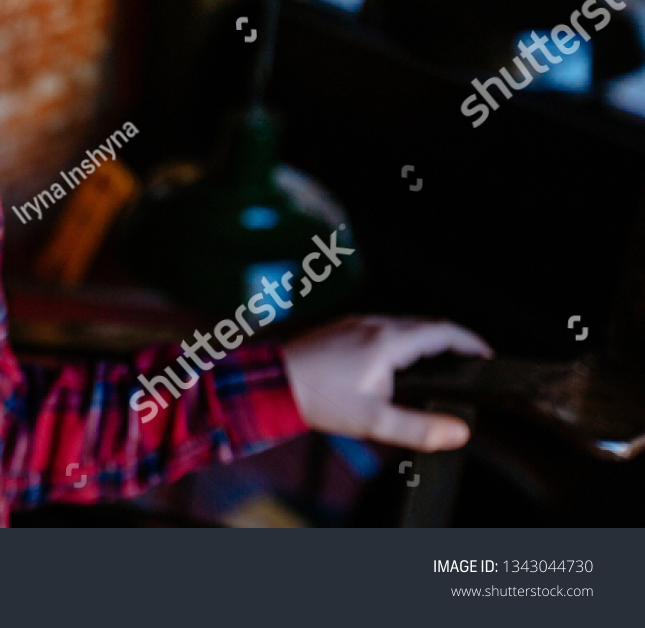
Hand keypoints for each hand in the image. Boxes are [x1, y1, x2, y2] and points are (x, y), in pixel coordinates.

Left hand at [281, 315, 492, 450]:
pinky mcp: (339, 329)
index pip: (441, 331)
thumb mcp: (374, 422)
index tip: (486, 355)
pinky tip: (395, 361)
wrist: (269, 383)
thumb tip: (459, 432)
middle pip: (423, 324)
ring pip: (400, 324)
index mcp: (388, 341)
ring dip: (423, 338)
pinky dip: (400, 338)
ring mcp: (354, 323)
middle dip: (449, 340)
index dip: (469, 342)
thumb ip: (420, 428)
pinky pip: (380, 327)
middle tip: (467, 361)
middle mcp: (373, 324)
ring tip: (438, 362)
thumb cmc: (318, 400)